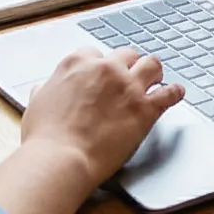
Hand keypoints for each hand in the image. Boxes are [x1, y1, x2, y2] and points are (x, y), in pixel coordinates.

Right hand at [21, 47, 185, 176]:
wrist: (61, 159)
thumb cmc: (45, 137)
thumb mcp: (36, 104)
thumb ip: (45, 90)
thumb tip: (45, 88)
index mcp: (77, 63)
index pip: (95, 54)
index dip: (99, 67)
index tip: (102, 76)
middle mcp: (105, 68)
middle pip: (126, 55)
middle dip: (128, 65)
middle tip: (129, 77)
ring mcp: (128, 86)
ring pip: (151, 65)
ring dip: (154, 71)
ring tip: (156, 78)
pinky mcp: (145, 108)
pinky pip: (169, 93)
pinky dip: (174, 92)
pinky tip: (177, 93)